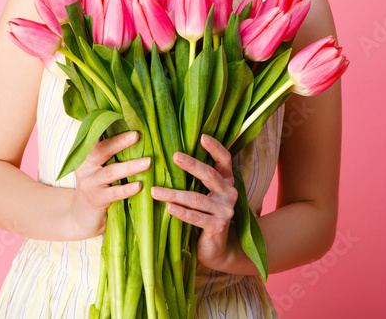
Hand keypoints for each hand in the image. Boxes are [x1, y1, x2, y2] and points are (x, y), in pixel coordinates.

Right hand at [69, 130, 149, 239]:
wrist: (81, 217)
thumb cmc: (98, 187)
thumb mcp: (99, 167)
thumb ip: (110, 153)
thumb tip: (136, 132)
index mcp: (87, 155)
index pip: (97, 138)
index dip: (107, 126)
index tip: (122, 115)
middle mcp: (86, 166)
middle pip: (102, 150)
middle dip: (120, 141)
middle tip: (137, 134)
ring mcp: (89, 183)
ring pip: (111, 172)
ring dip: (130, 166)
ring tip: (148, 162)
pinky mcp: (95, 199)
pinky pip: (113, 193)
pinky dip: (126, 189)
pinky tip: (139, 186)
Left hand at [150, 134, 241, 272]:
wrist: (217, 249)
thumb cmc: (205, 215)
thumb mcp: (205, 194)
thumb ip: (197, 179)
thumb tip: (170, 156)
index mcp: (227, 181)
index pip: (225, 159)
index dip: (215, 147)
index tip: (202, 136)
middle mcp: (230, 193)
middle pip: (210, 175)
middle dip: (191, 164)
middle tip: (174, 156)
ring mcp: (226, 210)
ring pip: (197, 198)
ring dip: (174, 194)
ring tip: (155, 191)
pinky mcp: (218, 226)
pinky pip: (196, 217)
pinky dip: (181, 212)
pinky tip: (168, 208)